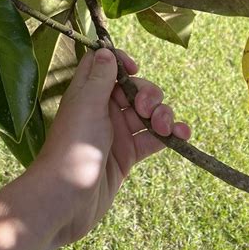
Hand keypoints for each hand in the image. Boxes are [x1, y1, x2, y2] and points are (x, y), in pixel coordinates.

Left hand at [31, 48, 190, 245]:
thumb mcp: (87, 106)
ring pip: (147, 113)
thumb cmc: (72, 148)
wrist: (66, 200)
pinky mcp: (128, 155)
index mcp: (87, 93)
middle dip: (148, 94)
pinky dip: (169, 135)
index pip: (105, 65)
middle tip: (144, 109)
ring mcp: (116, 132)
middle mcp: (102, 109)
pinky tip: (181, 135)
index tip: (134, 68)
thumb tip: (105, 49)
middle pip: (133, 89)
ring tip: (165, 127)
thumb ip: (100, 78)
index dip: (120, 61)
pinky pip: (153, 139)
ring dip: (162, 114)